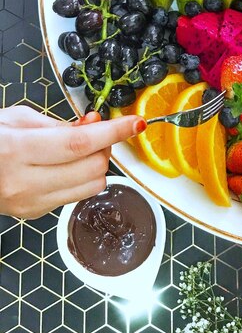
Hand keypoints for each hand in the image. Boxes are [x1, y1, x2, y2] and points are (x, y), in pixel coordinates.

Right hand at [0, 106, 145, 218]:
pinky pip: (76, 196)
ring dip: (96, 165)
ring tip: (79, 150)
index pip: (79, 144)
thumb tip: (94, 125)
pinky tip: (65, 166)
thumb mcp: (15, 118)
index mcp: (17, 151)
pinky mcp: (34, 214)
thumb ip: (58, 124)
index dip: (113, 132)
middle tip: (95, 132)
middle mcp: (25, 182)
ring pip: (91, 187)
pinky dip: (81, 179)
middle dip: (104, 147)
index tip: (136, 123)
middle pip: (92, 168)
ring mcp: (30, 203)